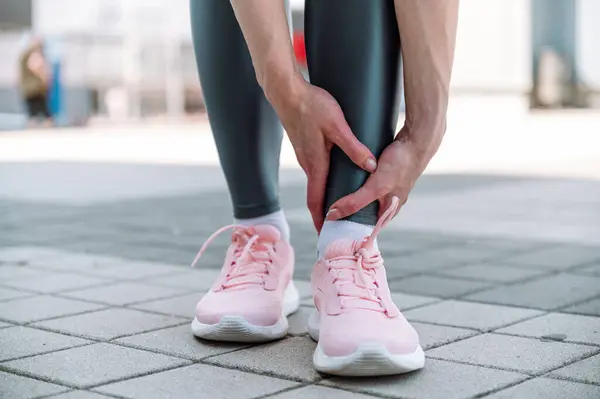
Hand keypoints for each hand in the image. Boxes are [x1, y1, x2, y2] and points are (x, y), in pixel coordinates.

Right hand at [268, 74, 376, 231]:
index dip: (322, 220)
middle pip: (316, 196)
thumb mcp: (336, 125)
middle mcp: (308, 164)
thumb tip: (371, 166)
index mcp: (315, 164)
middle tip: (337, 228)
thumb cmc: (311, 106)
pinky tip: (337, 178)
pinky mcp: (306, 145)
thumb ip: (354, 147)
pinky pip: (316, 170)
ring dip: (326, 198)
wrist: (286, 91)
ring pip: (317, 183)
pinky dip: (325, 182)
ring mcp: (305, 155)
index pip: (316, 201)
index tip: (326, 236)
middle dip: (325, 214)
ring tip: (341, 207)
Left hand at [325, 124, 444, 220]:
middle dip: (349, 210)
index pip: (367, 226)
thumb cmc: (401, 164)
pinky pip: (369, 180)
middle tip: (328, 208)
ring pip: (366, 194)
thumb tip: (333, 214)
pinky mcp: (386, 171)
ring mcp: (389, 185)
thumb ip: (357, 201)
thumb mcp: (377, 186)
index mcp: (390, 210)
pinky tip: (348, 174)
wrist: (417, 140)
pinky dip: (359, 180)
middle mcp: (390, 200)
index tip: (332, 226)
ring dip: (353, 193)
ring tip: (334, 191)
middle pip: (364, 210)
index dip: (351, 227)